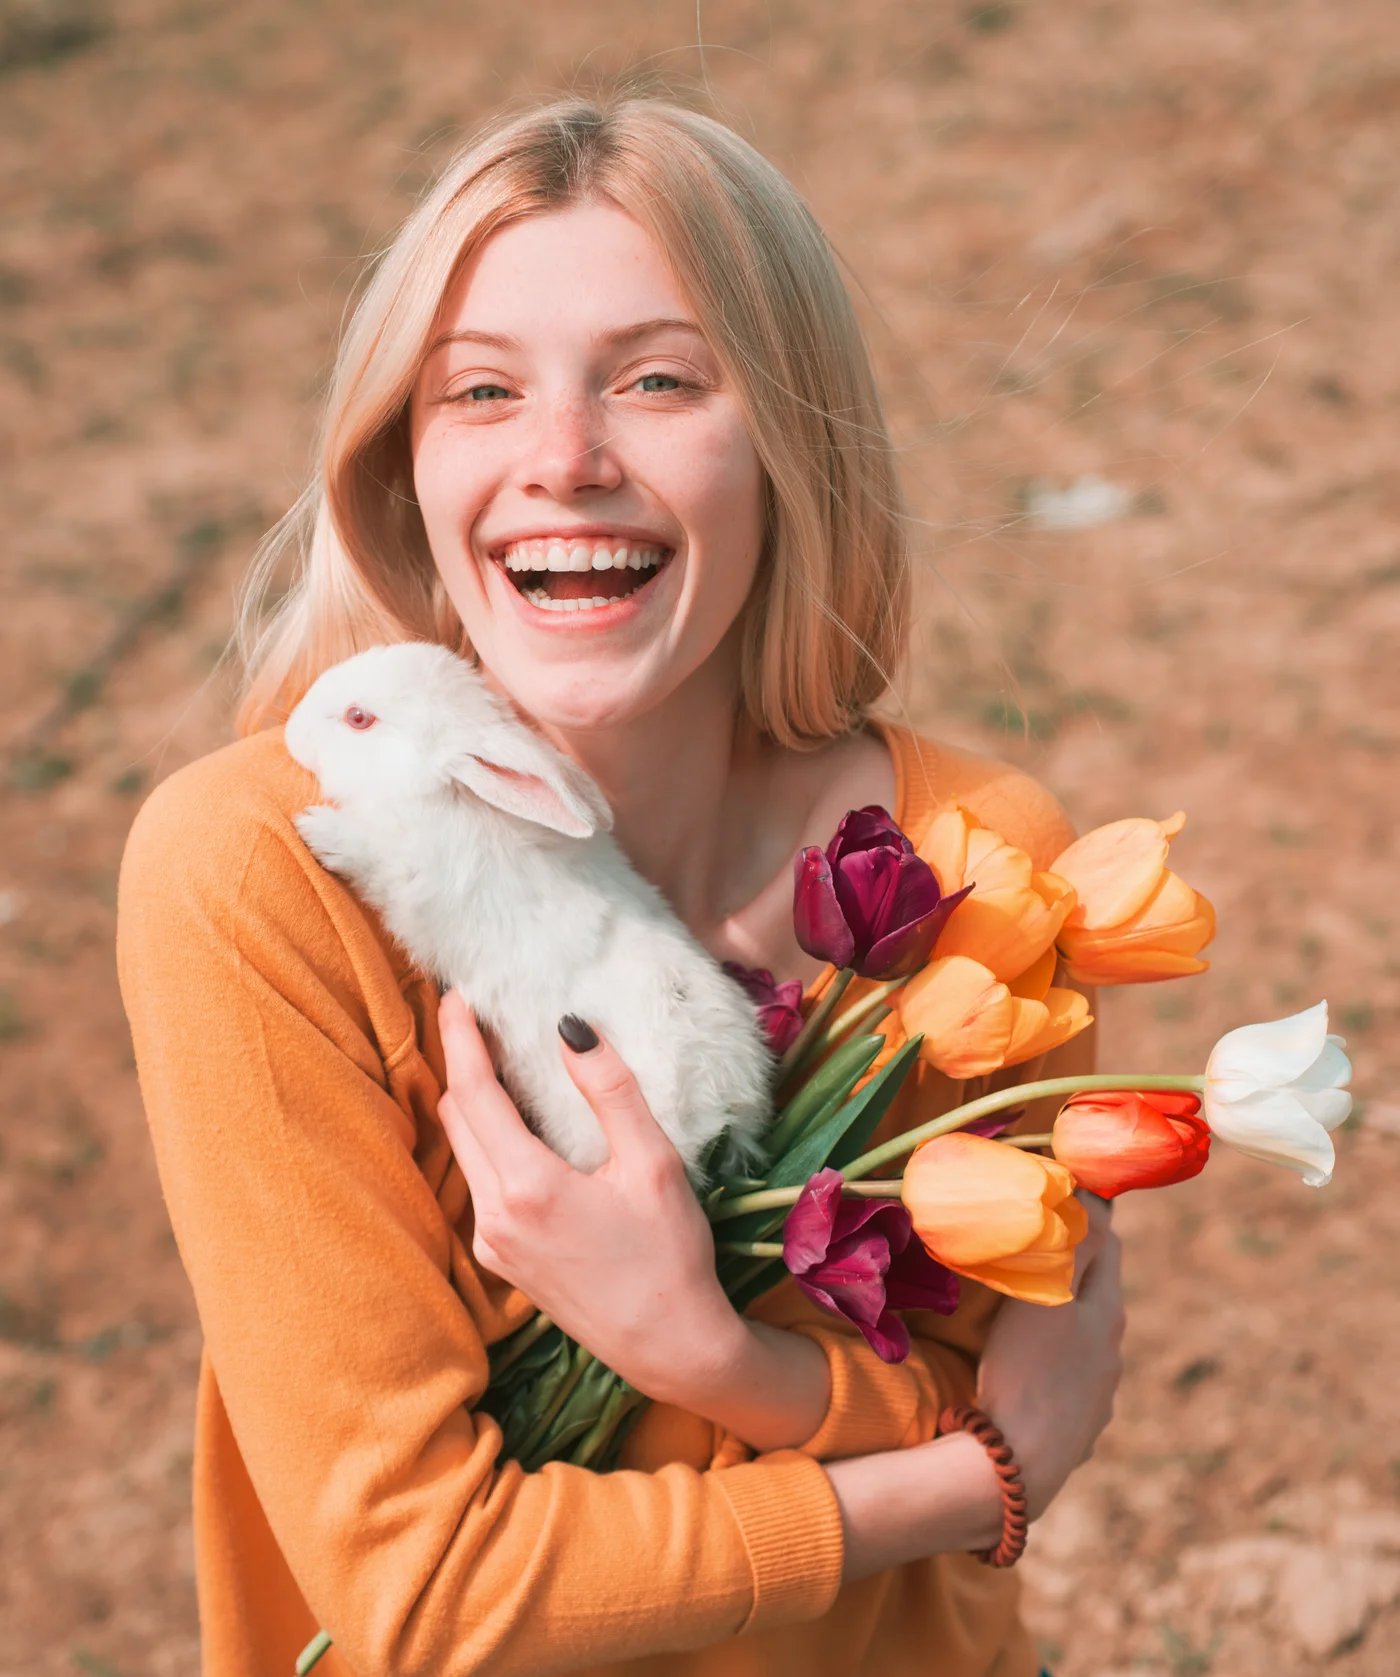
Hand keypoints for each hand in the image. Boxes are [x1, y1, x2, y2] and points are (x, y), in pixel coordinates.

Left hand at [437, 991, 829, 1448]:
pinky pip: (478, 1182)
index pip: (473, 1092)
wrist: (669, 1347)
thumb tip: (570, 1028)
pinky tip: (510, 1123)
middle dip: (458, 1061)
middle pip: (457, 1118)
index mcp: (526, 1186)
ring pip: (463, 1151)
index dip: (460, 1038)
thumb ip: (610, 1091)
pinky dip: (483, 1140)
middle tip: (470, 1015)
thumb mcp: (653, 1164)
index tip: (456, 996)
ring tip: (487, 1058)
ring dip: (468, 1101)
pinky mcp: (502, 1261)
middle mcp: (493, 1216)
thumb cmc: (670, 1255)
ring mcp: (492, 1243)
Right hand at [975, 1191, 1124, 1517]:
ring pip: (1083, 1340)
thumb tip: (1097, 1198)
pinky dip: (1051, 1365)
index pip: (1108, 1244)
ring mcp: (1098, 1396)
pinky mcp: (1077, 1430)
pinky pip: (1067, 1382)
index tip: (1064, 1195)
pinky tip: (1026, 1371)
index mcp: (1107, 1313)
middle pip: (1097, 1293)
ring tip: (1024, 1311)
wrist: (1020, 1465)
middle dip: (1074, 1266)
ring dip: (1062, 1320)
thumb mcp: (1047, 1295)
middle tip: (1037, 1247)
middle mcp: (1112, 1354)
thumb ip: (1074, 1246)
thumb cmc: (1028, 1370)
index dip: (1089, 1215)